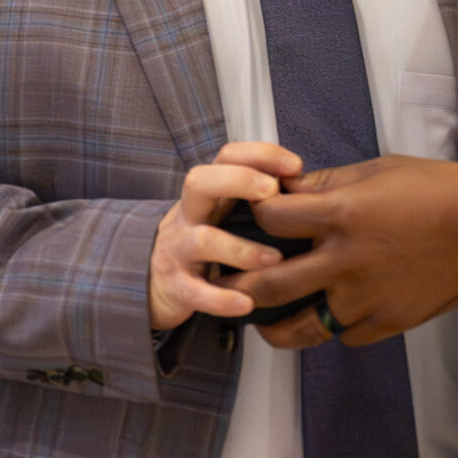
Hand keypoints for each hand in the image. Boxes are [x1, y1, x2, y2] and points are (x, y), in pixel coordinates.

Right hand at [149, 142, 302, 333]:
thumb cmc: (202, 244)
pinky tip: (247, 303)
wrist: (150, 282)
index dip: (259, 154)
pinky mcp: (176, 287)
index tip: (295, 166)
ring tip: (274, 259)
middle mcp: (189, 215)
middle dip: (238, 180)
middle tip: (272, 191)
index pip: (226, 157)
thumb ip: (255, 200)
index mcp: (207, 194)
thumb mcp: (221, 213)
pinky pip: (196, 292)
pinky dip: (221, 298)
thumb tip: (306, 188)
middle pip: (200, 182)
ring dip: (241, 248)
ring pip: (202, 240)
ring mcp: (179, 250)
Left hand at [241, 156, 457, 348]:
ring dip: (274, 328)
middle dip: (241, 286)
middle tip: (229, 286)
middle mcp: (344, 262)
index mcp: (340, 216)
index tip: (254, 216)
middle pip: (269, 285)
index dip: (255, 214)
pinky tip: (330, 318)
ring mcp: (365, 299)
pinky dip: (333, 328)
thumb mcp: (380, 170)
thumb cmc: (439, 189)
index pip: (270, 218)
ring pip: (301, 328)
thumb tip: (291, 188)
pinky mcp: (389, 322)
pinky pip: (344, 336)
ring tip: (263, 323)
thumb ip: (330, 183)